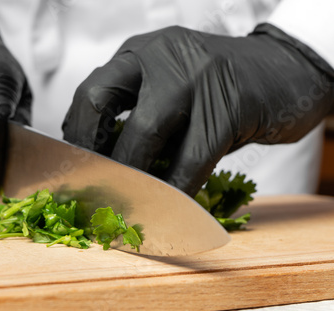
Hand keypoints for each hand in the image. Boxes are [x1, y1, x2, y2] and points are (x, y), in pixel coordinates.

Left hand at [63, 24, 333, 195]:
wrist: (283, 72)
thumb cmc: (216, 91)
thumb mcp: (169, 88)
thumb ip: (136, 116)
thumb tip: (101, 166)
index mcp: (138, 54)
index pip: (89, 93)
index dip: (77, 136)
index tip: (78, 170)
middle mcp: (160, 56)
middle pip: (100, 101)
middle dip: (91, 151)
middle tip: (95, 188)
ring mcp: (195, 76)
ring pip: (145, 133)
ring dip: (133, 177)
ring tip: (129, 203)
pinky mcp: (230, 106)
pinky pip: (192, 159)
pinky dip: (177, 188)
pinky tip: (172, 205)